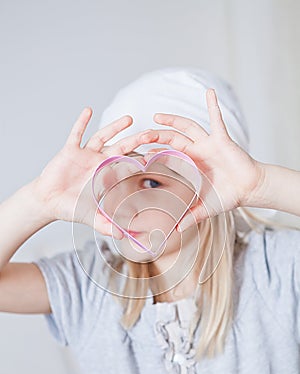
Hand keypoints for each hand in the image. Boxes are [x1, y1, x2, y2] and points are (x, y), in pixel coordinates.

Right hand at [32, 108, 147, 238]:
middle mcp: (100, 162)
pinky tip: (89, 111)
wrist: (49, 201)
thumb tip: (123, 236)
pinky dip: (81, 123)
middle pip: (122, 148)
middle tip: (152, 133)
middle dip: (136, 140)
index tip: (158, 157)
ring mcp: (86, 155)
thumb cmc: (71, 208)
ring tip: (129, 119)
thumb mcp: (91, 217)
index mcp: (108, 176)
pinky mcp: (70, 150)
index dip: (143, 161)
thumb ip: (106, 225)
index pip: (129, 166)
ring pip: (104, 137)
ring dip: (115, 127)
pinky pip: (76, 134)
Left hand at [137, 89, 264, 230]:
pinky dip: (213, 106)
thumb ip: (190, 217)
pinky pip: (216, 120)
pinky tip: (209, 92)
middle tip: (140, 135)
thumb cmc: (228, 196)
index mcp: (189, 166)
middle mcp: (195, 152)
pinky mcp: (221, 140)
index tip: (139, 157)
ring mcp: (207, 144)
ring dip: (173, 120)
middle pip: (171, 140)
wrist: (248, 189)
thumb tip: (175, 231)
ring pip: (187, 128)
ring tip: (157, 115)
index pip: (167, 158)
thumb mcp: (205, 208)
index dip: (154, 156)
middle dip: (156, 136)